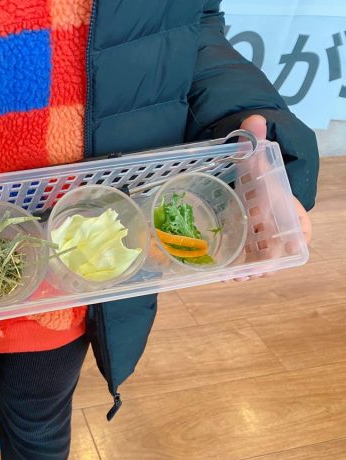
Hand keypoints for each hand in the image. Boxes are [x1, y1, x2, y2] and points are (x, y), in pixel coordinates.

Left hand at [230, 115, 311, 281]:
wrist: (254, 190)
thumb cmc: (261, 180)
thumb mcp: (258, 162)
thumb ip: (256, 143)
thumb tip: (254, 119)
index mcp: (291, 214)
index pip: (300, 230)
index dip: (294, 241)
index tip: (285, 250)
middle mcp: (280, 233)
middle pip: (278, 253)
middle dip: (265, 264)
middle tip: (249, 272)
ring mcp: (264, 245)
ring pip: (260, 263)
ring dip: (247, 272)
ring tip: (232, 277)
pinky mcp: (248, 251)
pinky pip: (245, 264)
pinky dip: (235, 270)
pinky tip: (220, 275)